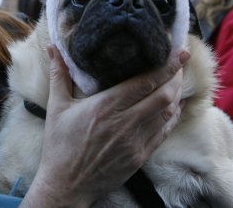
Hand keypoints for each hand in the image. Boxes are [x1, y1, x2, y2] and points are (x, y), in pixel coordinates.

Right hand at [22, 46, 188, 207]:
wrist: (66, 185)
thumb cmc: (59, 145)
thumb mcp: (56, 107)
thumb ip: (58, 74)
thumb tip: (52, 47)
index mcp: (106, 106)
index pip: (145, 82)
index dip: (167, 66)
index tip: (179, 52)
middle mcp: (125, 123)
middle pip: (164, 95)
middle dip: (176, 77)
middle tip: (180, 63)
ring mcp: (135, 142)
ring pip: (168, 113)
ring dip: (176, 95)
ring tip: (178, 80)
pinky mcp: (140, 156)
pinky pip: (164, 132)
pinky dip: (172, 116)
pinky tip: (174, 106)